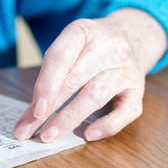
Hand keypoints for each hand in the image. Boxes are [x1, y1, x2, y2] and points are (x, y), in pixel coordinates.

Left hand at [14, 8, 167, 142]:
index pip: (60, 56)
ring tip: (49, 136)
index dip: (46, 84)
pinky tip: (88, 135)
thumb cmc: (89, 48)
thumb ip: (50, 75)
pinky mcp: (138, 88)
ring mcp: (125, 68)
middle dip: (49, 108)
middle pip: (74, 79)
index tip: (35, 110)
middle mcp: (108, 47)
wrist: (133, 35)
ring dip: (70, 118)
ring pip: (96, 95)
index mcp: (82, 32)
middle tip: (29, 130)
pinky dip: (108, 125)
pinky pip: (127, 110)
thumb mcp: (68, 47)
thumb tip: (30, 114)